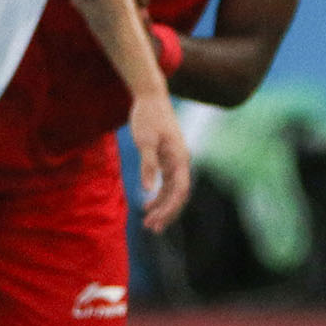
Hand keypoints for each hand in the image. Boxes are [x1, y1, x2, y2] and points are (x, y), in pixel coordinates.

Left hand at [129, 90, 193, 230]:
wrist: (150, 97)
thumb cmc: (148, 116)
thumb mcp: (145, 141)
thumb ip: (148, 165)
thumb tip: (147, 189)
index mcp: (179, 158)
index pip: (180, 191)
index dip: (170, 209)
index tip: (156, 221)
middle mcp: (181, 162)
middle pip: (178, 195)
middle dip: (166, 213)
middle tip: (151, 228)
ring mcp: (175, 161)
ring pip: (172, 191)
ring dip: (162, 207)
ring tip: (148, 222)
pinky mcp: (168, 158)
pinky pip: (166, 183)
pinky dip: (158, 194)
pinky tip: (147, 203)